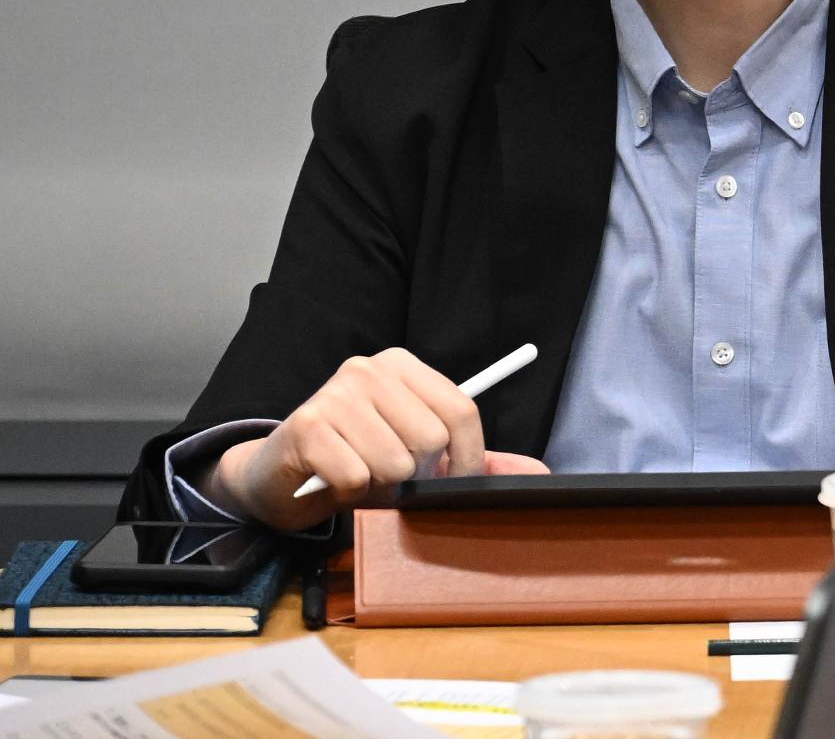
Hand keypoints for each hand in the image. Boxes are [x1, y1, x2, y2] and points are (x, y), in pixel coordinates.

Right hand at [213, 350, 504, 528]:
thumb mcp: (415, 453)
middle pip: (431, 438)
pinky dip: (349, 493)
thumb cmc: (352, 460)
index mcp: (402, 365)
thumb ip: (470, 460)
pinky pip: (355, 477)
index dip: (468, 457)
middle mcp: (369, 370)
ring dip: (379, 485)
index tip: (454, 480)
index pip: (463, 409)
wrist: (274, 476)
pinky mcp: (307, 426)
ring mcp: (336, 394)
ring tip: (359, 477)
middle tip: (389, 477)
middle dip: (416, 474)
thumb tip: (537, 475)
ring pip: (394, 461)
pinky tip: (332, 481)